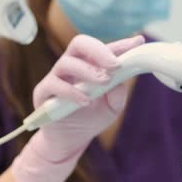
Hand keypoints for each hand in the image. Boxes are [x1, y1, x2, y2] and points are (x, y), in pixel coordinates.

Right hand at [11, 34, 144, 181]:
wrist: (71, 140)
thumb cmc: (91, 118)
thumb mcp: (112, 107)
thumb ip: (118, 93)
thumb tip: (119, 80)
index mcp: (90, 64)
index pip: (104, 48)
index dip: (121, 44)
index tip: (138, 41)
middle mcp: (72, 65)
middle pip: (80, 43)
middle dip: (99, 50)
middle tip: (115, 64)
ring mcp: (56, 77)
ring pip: (67, 62)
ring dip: (88, 71)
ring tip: (103, 82)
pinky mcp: (43, 92)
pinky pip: (54, 85)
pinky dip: (71, 92)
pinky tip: (86, 101)